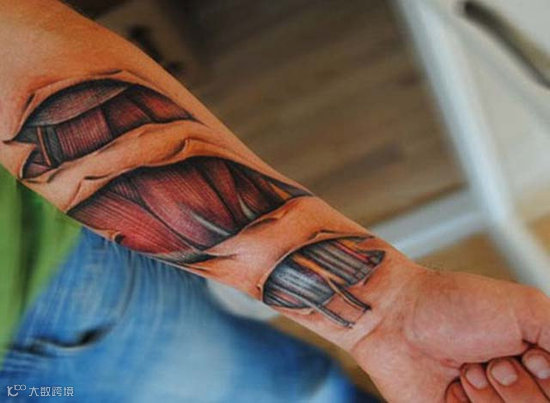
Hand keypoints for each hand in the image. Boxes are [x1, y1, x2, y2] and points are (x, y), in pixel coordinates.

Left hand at [350, 268, 549, 401]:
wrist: (393, 316)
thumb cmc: (453, 305)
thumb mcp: (527, 308)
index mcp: (538, 361)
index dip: (546, 378)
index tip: (527, 356)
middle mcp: (516, 387)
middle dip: (520, 390)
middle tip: (492, 362)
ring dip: (491, 399)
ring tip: (467, 370)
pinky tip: (452, 387)